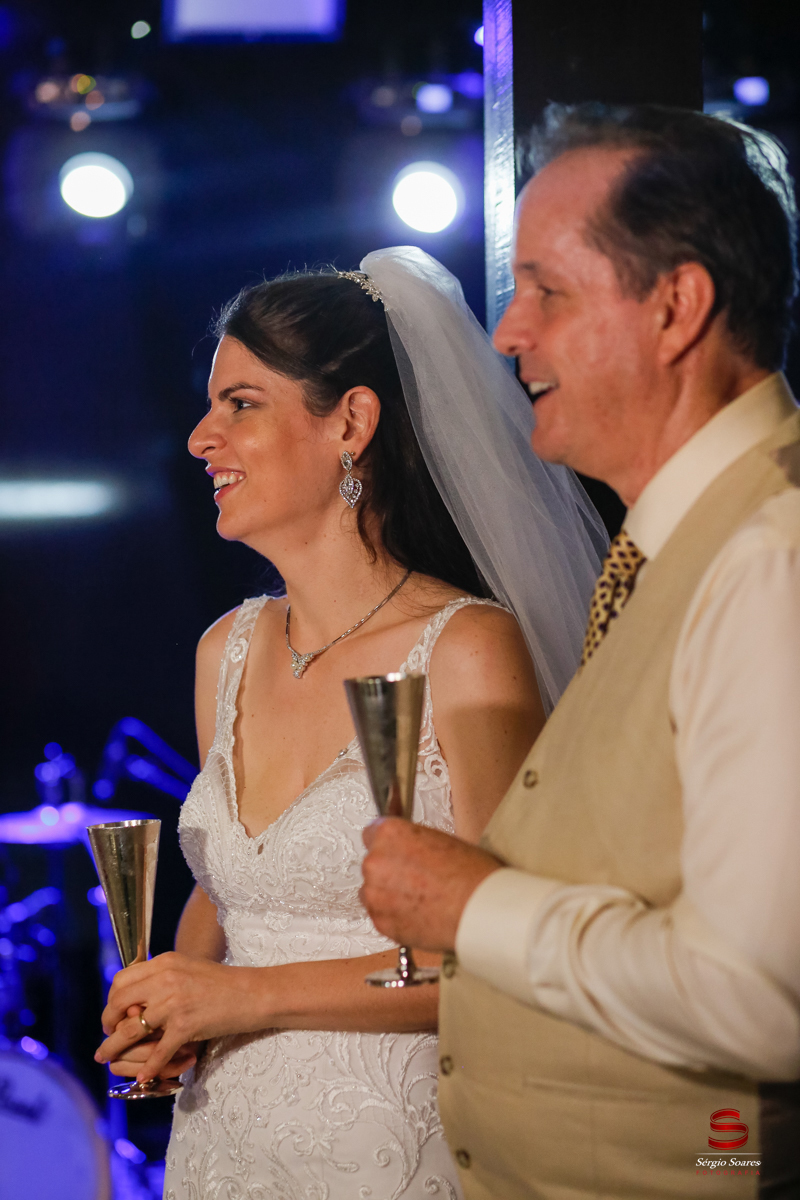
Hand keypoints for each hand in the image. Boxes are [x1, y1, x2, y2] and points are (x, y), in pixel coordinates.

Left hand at [95, 953, 267, 1082]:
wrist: (253, 993)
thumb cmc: (223, 983)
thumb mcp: (188, 968)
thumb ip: (162, 977)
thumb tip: (137, 995)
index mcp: (164, 962)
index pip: (122, 979)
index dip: (113, 998)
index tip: (114, 1012)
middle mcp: (165, 979)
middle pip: (119, 1001)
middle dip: (108, 1020)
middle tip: (108, 1033)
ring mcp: (174, 1003)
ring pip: (131, 1029)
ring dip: (113, 1046)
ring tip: (105, 1057)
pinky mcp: (185, 1025)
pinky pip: (158, 1051)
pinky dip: (148, 1067)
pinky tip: (143, 1076)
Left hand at [360, 818, 501, 951]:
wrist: (478, 909)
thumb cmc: (470, 873)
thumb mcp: (440, 840)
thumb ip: (412, 842)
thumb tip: (406, 849)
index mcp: (390, 834)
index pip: (372, 833)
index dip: (387, 844)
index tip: (395, 851)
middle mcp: (375, 861)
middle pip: (373, 864)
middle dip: (390, 871)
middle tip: (416, 879)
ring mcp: (375, 894)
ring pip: (373, 892)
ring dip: (389, 894)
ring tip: (419, 900)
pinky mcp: (381, 922)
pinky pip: (381, 916)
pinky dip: (395, 916)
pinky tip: (419, 914)